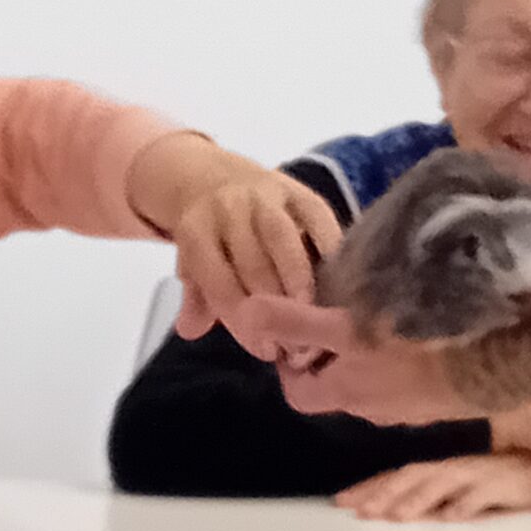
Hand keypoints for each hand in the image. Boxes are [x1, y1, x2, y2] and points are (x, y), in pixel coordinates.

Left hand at [125, 138, 341, 335]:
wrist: (218, 179)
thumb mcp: (193, 266)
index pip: (219, 282)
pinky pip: (318, 220)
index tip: (266, 351)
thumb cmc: (210, 237)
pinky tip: (340, 282)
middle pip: (252, 263)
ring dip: (300, 281)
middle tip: (297, 347)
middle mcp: (228, 208)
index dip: (243, 322)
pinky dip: (329, 250)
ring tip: (315, 318)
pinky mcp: (299, 191)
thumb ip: (197, 299)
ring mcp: (264, 196)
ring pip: (281, 239)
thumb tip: (190, 330)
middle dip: (275, 309)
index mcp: (196, 230)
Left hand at [226, 294, 468, 422]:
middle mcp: (373, 411)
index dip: (289, 360)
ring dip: (369, 355)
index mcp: (344, 395)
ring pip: (373, 382)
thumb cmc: (418, 344)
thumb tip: (247, 313)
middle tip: (339, 312)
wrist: (502, 360)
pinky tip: (421, 329)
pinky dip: (404, 358)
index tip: (300, 327)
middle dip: (329, 353)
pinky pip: (410, 380)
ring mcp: (410, 409)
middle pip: (334, 385)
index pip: (296, 391)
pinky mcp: (443, 399)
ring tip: (380, 315)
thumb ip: (295, 321)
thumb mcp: (346, 328)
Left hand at [336, 451, 530, 522]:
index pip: (404, 476)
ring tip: (392, 516)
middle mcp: (463, 468)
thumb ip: (449, 506)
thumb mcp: (477, 499)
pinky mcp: (513, 485)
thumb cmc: (523, 489)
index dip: (373, 487)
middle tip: (353, 510)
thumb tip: (417, 523)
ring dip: (417, 498)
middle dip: (382, 491)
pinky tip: (451, 518)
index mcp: (452, 471)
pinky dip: (468, 504)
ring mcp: (486, 474)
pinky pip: (487, 494)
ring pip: (443, 483)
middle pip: (414, 476)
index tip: (341, 503)